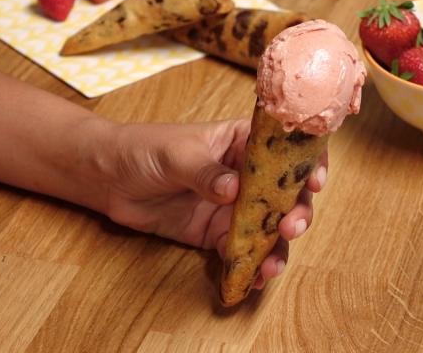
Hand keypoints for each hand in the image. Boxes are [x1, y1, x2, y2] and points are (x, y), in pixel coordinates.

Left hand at [98, 120, 326, 288]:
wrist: (109, 179)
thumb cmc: (145, 149)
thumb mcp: (177, 154)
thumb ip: (206, 171)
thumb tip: (233, 189)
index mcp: (243, 143)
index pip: (285, 150)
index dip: (307, 164)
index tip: (314, 182)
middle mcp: (247, 176)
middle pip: (285, 194)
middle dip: (296, 213)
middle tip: (290, 227)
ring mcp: (234, 207)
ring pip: (268, 228)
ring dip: (277, 247)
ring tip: (272, 266)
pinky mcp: (217, 234)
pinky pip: (242, 251)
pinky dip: (250, 266)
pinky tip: (254, 279)